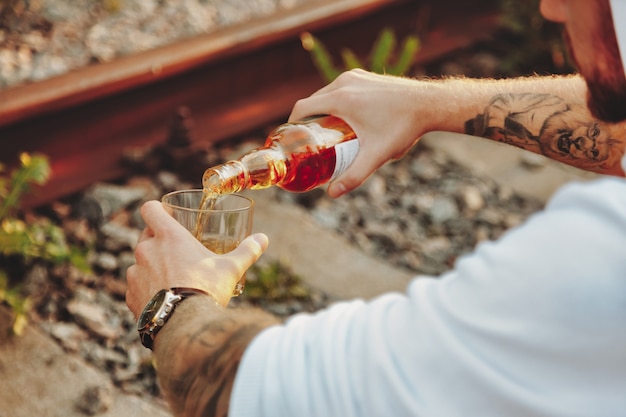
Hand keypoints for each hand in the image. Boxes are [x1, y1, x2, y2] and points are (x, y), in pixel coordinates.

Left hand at [126, 200, 268, 316]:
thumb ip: (246, 251)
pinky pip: (135, 288)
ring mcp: (135, 274)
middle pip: (145, 235)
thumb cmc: (207, 289)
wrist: (185, 326)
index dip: (157, 210)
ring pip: (139, 263)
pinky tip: (162, 299)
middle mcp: (146, 251)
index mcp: (168, 237)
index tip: (167, 216)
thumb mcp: (231, 268)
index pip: (150, 209)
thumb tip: (263, 239)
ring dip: (151, 267)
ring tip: (170, 279)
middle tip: (175, 250)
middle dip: (157, 240)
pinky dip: (146, 290)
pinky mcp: (130, 297)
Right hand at [289, 69, 429, 196]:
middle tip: (309, 142)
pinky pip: (341, 87)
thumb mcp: (376, 155)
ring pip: (327, 93)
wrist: (430, 103)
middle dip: (308, 121)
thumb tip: (332, 194)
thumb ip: (354, 175)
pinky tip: (343, 118)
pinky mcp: (365, 76)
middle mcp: (344, 82)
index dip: (292, 124)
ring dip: (321, 110)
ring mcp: (355, 76)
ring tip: (325, 132)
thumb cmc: (403, 127)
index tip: (292, 139)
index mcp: (340, 98)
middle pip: (313, 101)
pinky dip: (335, 101)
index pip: (302, 108)